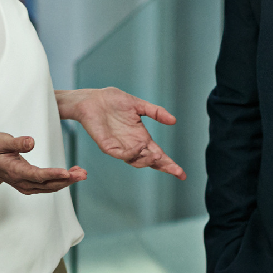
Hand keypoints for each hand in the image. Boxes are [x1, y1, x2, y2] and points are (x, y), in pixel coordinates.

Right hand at [0, 133, 86, 194]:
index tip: (66, 172)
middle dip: (67, 179)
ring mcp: (28, 185)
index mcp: (15, 171)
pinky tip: (73, 174)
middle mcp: (23, 181)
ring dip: (68, 181)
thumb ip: (15, 142)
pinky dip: (63, 181)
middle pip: (48, 184)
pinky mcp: (33, 185)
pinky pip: (50, 186)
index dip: (52, 174)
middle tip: (82, 173)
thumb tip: (31, 142)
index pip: (36, 175)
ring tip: (82, 173)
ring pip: (51, 187)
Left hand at [61, 87, 186, 178]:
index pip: (158, 154)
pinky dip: (132, 153)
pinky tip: (140, 146)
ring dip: (148, 161)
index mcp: (141, 137)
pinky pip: (122, 155)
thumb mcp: (138, 105)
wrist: (92, 99)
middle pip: (151, 162)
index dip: (169, 163)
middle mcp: (133, 145)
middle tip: (177, 171)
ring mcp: (121, 147)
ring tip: (158, 157)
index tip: (181, 173)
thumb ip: (156, 112)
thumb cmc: (112, 101)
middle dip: (164, 167)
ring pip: (137, 162)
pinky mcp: (108, 147)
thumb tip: (173, 121)